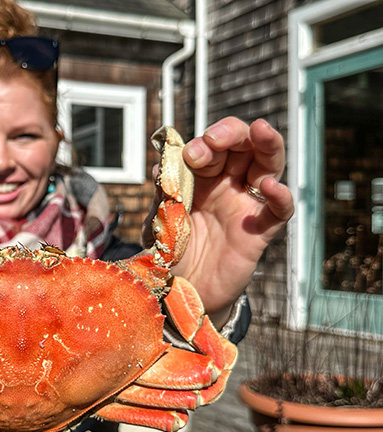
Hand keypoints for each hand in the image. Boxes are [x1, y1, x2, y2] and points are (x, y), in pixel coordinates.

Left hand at [171, 117, 293, 325]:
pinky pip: (278, 211)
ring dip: (268, 145)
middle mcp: (227, 187)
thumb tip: (160, 167)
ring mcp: (245, 207)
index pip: (212, 148)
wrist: (181, 292)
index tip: (189, 155)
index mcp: (202, 180)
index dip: (204, 144)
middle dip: (230, 135)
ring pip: (268, 166)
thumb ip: (162, 196)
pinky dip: (281, 197)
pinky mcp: (259, 232)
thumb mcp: (159, 222)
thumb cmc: (170, 254)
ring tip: (261, 129)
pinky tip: (272, 187)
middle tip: (214, 140)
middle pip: (242, 147)